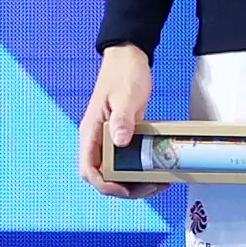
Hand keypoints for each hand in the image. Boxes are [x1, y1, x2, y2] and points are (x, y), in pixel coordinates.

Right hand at [78, 45, 166, 196]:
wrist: (128, 58)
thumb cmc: (123, 73)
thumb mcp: (125, 96)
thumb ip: (122, 119)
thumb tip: (119, 142)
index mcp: (91, 132)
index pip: (88, 170)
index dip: (105, 185)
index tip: (125, 188)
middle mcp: (98, 140)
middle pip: (104, 177)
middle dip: (125, 188)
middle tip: (150, 187)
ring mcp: (110, 139)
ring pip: (116, 172)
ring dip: (134, 182)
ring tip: (157, 182)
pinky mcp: (122, 136)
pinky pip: (128, 161)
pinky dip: (140, 170)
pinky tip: (156, 170)